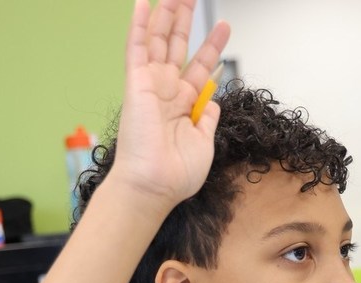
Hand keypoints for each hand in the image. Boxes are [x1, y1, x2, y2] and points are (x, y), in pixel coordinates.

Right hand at [110, 0, 230, 208]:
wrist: (155, 185)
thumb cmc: (177, 173)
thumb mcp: (204, 143)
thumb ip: (208, 118)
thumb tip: (214, 100)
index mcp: (184, 105)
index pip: (200, 66)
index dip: (212, 45)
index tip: (224, 25)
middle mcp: (167, 90)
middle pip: (178, 45)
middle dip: (185, 19)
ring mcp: (151, 84)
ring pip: (159, 39)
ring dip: (167, 13)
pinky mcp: (136, 83)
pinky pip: (136, 47)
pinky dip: (139, 24)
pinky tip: (144, 3)